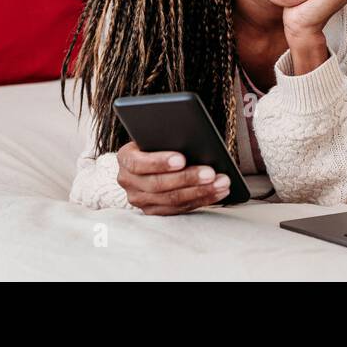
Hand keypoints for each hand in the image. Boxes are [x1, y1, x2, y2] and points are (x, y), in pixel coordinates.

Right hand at [116, 141, 230, 214]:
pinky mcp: (153, 211)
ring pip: (171, 200)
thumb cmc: (158, 140)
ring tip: (221, 182)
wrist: (150, 158)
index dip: (159, 162)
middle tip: (211, 172)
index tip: (182, 158)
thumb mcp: (156, 135)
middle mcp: (127, 181)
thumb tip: (193, 138)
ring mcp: (140, 199)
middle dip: (187, 178)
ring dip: (200, 191)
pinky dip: (201, 200)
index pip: (138, 163)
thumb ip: (167, 137)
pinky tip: (218, 192)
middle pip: (158, 184)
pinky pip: (179, 209)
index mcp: (125, 158)